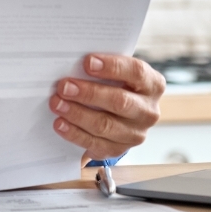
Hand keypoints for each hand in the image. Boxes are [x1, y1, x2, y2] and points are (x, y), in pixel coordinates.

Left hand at [49, 54, 164, 160]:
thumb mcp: (117, 73)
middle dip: (89, 94)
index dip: (112, 67)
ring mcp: (136, 133)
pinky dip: (75, 133)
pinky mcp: (119, 149)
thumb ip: (102, 68)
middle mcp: (148, 111)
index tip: (87, 62)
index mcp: (152, 85)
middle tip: (64, 87)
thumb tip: (73, 63)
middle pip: (120, 102)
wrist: (120, 115)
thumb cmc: (116, 85)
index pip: (137, 73)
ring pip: (105, 125)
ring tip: (57, 104)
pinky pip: (96, 143)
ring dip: (77, 114)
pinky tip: (60, 124)